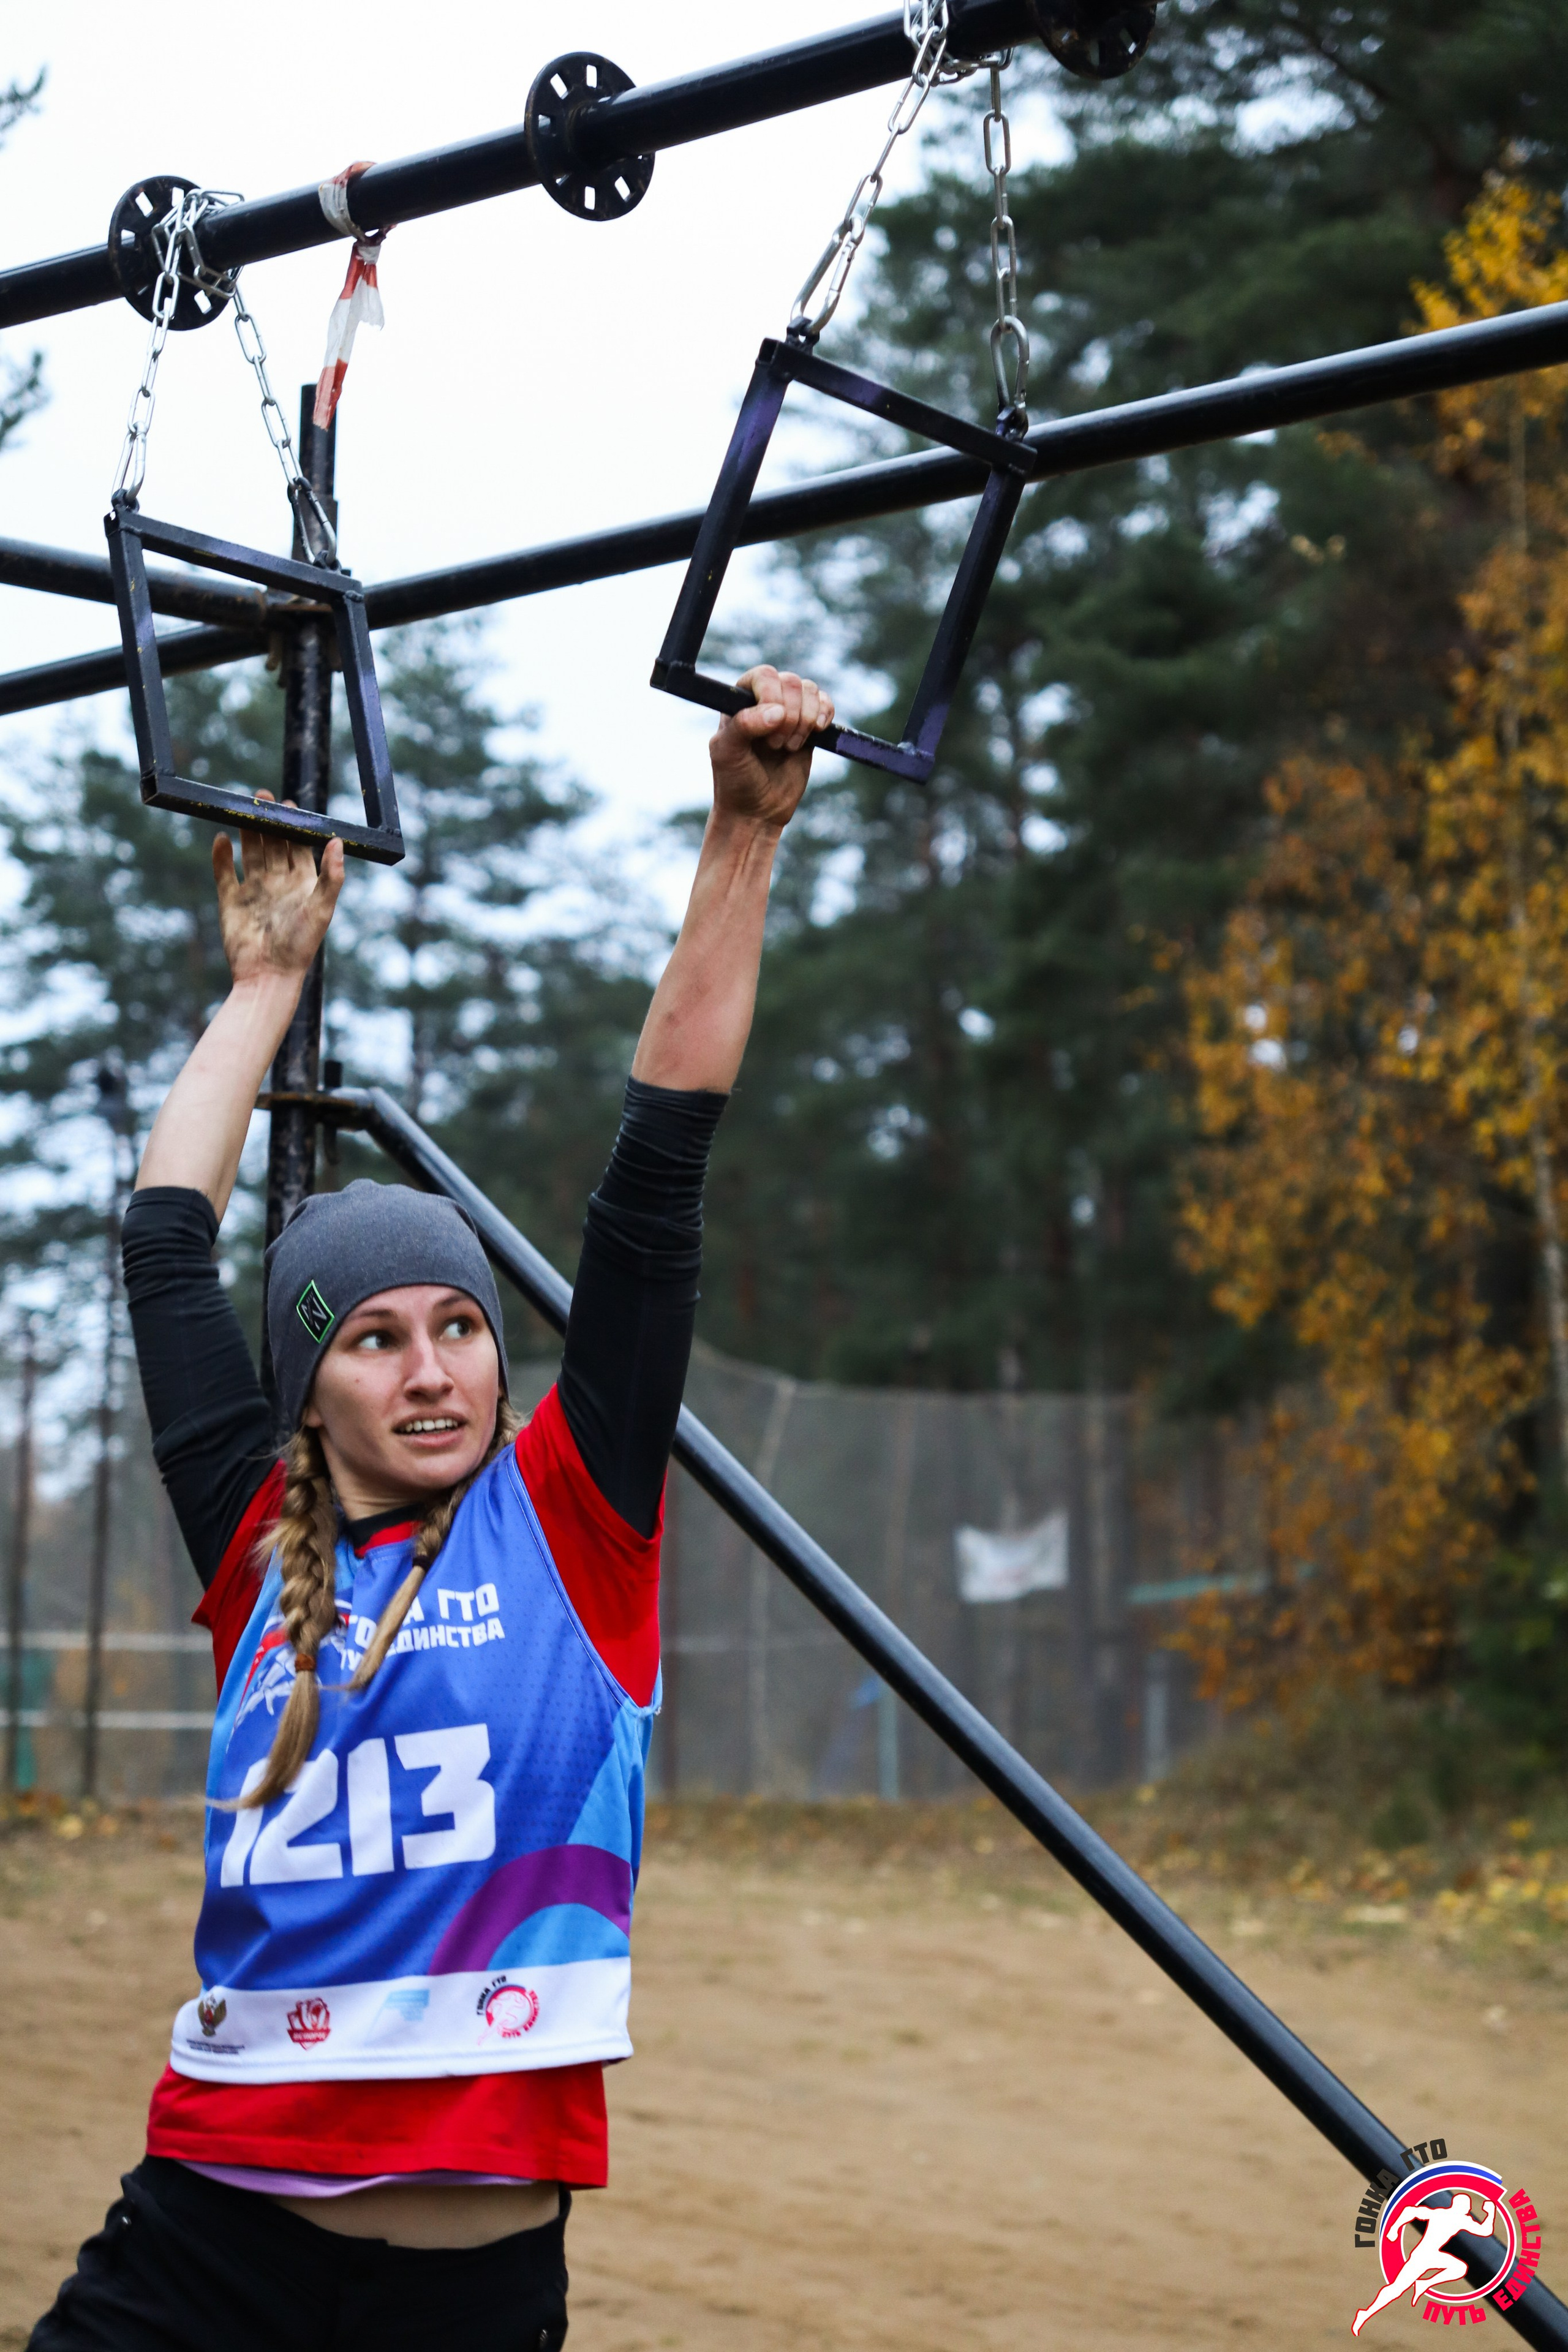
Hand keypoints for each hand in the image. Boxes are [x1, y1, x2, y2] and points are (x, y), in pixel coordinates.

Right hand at [213, 797, 344, 988]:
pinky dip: (221, 856)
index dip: (294, 825)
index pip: (298, 846)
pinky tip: (220, 839)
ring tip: (242, 807)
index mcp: (302, 883)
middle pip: (272, 843)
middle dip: (267, 820)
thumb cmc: (300, 945)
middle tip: (261, 796)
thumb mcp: (322, 908)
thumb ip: (331, 875)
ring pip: (249, 852)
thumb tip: (338, 840)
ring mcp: (254, 891)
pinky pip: (224, 873)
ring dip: (246, 831)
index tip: (289, 803)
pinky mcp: (231, 901)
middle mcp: (278, 883)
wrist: (268, 976)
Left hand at [709, 666, 834, 832]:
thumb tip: (777, 712)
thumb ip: (744, 725)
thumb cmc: (735, 782)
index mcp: (740, 699)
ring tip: (789, 748)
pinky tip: (816, 733)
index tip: (768, 731)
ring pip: (810, 690)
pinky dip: (825, 714)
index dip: (772, 698)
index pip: (764, 675)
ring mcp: (789, 712)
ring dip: (806, 721)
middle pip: (791, 682)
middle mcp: (765, 700)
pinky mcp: (809, 728)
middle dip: (790, 716)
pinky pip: (825, 704)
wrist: (757, 811)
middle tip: (775, 746)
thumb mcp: (728, 753)